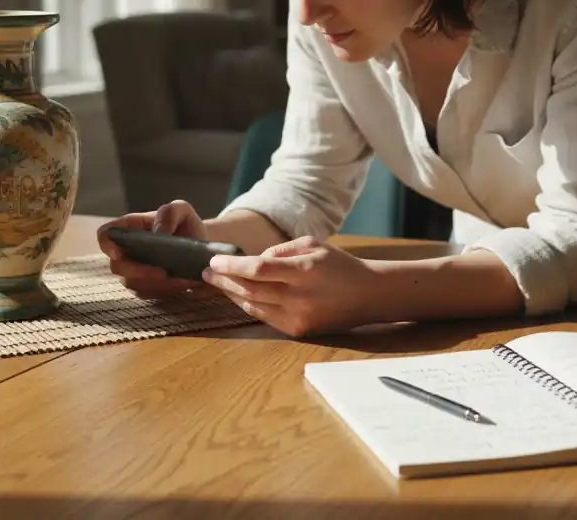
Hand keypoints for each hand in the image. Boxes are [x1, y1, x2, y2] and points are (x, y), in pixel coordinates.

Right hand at [97, 200, 207, 298]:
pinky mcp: (146, 286)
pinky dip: (164, 291)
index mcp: (130, 228)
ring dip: (155, 284)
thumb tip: (158, 232)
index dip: (107, 245)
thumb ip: (169, 213)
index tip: (118, 254)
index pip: (106, 235)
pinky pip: (147, 294)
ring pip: (133, 283)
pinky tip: (182, 284)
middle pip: (117, 266)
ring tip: (180, 279)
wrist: (201, 247)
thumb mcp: (182, 210)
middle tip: (163, 272)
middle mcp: (127, 251)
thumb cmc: (186, 225)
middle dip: (139, 272)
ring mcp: (135, 271)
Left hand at [203, 236, 380, 336]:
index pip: (257, 269)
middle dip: (224, 280)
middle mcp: (299, 298)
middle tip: (207, 272)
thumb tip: (252, 261)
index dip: (231, 266)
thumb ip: (279, 250)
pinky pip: (265, 318)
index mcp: (304, 272)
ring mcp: (298, 318)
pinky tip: (239, 296)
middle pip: (250, 290)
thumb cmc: (340, 265)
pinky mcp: (298, 331)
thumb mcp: (313, 244)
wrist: (369, 295)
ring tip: (218, 283)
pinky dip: (249, 306)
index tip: (213, 260)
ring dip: (232, 294)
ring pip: (253, 307)